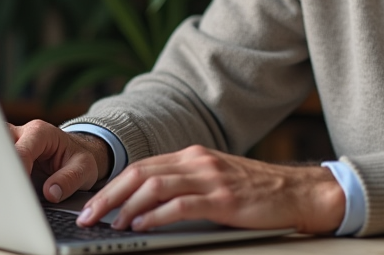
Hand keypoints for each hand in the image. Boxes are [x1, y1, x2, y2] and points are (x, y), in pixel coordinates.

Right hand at [10, 120, 111, 202]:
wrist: (76, 153)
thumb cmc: (79, 158)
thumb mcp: (84, 168)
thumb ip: (69, 179)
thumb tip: (51, 193)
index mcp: (40, 133)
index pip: (21, 150)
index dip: (16, 170)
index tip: (15, 190)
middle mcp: (21, 134)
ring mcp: (10, 143)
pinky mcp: (3, 155)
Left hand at [76, 145, 344, 233]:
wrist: (296, 192)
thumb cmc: (254, 191)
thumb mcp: (214, 180)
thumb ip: (184, 185)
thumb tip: (143, 206)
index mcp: (192, 156)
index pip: (141, 166)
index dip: (112, 185)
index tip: (92, 204)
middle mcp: (198, 162)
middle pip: (140, 173)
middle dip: (109, 195)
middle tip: (88, 216)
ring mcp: (210, 178)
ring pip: (155, 186)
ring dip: (127, 207)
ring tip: (112, 224)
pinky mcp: (223, 199)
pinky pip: (181, 205)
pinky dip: (156, 216)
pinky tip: (142, 227)